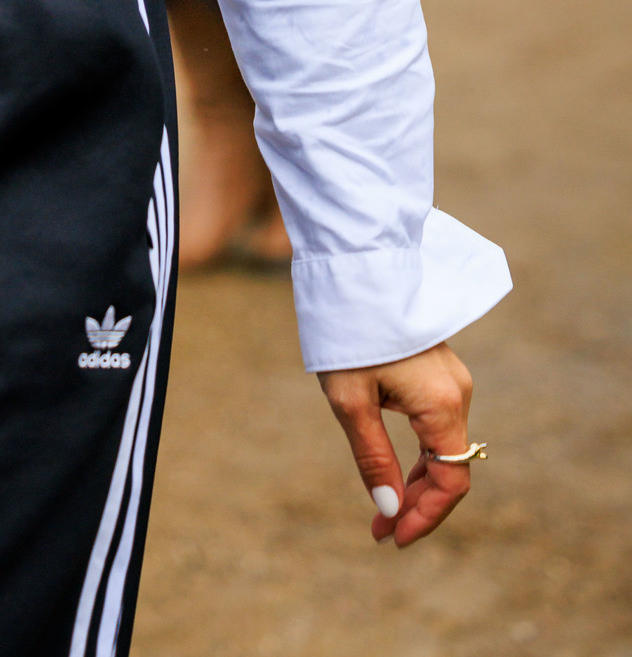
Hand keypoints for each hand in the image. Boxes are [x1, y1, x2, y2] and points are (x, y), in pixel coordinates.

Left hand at [319, 343, 476, 547]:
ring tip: (381, 508)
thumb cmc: (348, 332)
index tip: (392, 537)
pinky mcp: (435, 371)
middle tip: (380, 529)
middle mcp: (456, 393)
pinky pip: (434, 426)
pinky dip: (416, 454)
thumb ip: (373, 456)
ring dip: (415, 481)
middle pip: (448, 467)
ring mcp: (449, 380)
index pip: (449, 479)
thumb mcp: (350, 399)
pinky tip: (391, 470)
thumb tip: (389, 507)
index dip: (425, 515)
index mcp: (442, 403)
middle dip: (417, 504)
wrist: (355, 268)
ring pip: (441, 448)